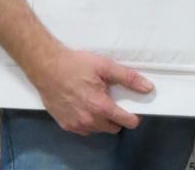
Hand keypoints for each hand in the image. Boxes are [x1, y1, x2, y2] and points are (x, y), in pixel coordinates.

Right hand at [33, 44, 153, 135]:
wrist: (47, 67)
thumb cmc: (76, 65)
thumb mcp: (105, 66)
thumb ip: (127, 78)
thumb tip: (147, 88)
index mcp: (101, 107)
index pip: (125, 121)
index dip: (133, 116)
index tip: (134, 109)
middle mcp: (89, 121)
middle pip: (113, 128)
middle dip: (117, 118)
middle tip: (113, 101)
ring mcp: (76, 125)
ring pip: (98, 129)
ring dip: (102, 120)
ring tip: (97, 101)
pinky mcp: (65, 125)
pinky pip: (84, 129)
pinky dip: (88, 121)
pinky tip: (84, 106)